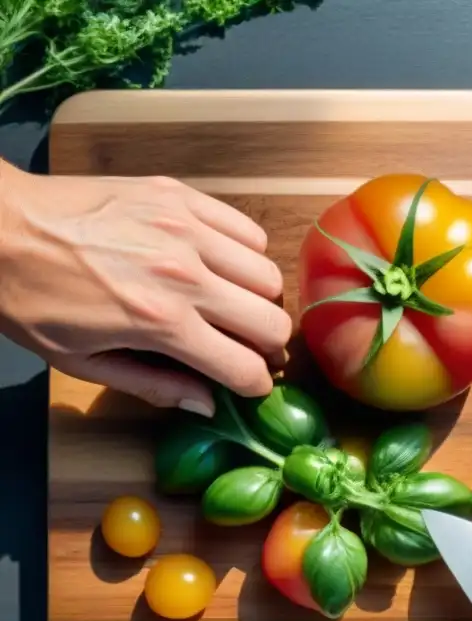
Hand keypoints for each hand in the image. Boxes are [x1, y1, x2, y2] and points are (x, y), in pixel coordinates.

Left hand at [0, 162, 290, 415]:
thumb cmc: (30, 298)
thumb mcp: (81, 361)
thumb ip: (154, 385)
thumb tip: (207, 404)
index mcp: (159, 322)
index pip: (244, 366)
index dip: (254, 385)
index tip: (249, 385)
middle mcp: (185, 274)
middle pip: (272, 322)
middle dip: (266, 345)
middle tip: (244, 346)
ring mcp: (187, 229)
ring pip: (268, 276)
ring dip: (258, 299)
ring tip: (231, 303)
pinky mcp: (181, 196)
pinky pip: (248, 231)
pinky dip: (247, 254)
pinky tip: (221, 264)